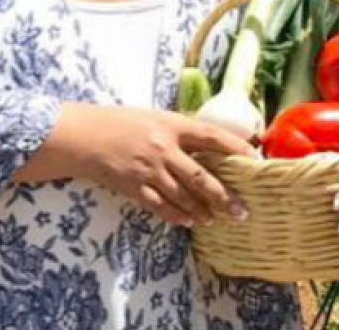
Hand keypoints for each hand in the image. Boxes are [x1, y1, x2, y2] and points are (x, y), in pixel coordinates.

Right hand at [55, 103, 253, 227]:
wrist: (83, 136)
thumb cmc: (119, 122)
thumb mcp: (153, 117)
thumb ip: (178, 130)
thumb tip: (208, 144)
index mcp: (170, 125)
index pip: (211, 136)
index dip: (235, 147)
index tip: (255, 159)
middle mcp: (163, 148)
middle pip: (201, 177)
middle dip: (224, 197)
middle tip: (241, 211)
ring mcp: (149, 170)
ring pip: (184, 197)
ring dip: (202, 210)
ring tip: (215, 219)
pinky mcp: (134, 187)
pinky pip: (161, 206)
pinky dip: (176, 216)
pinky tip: (188, 222)